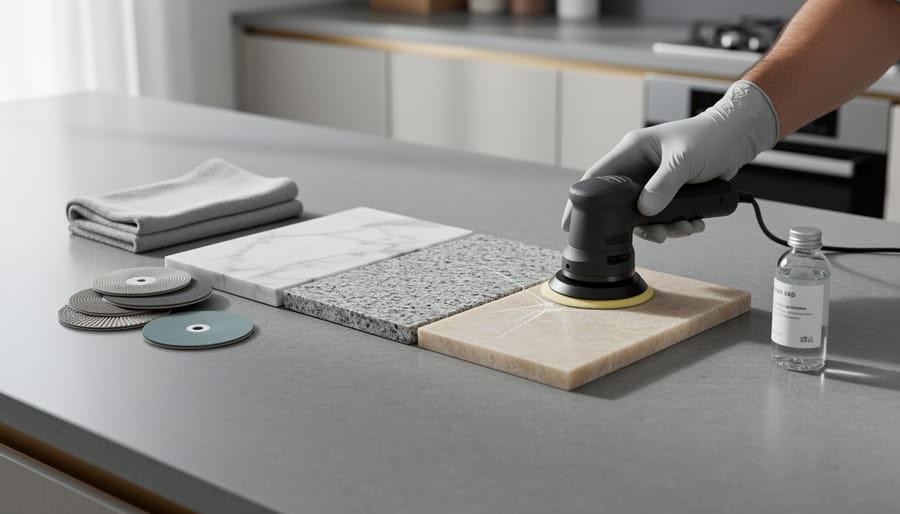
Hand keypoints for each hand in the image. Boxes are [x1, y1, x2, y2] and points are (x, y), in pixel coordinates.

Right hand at [561, 80, 778, 242]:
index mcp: (632, 151)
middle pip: (622, 205)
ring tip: (684, 229)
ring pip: (646, 215)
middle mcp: (639, 168)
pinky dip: (678, 225)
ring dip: (665, 227)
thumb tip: (646, 210)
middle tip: (655, 236)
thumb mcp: (684, 159)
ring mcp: (654, 182)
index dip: (581, 200)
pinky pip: (665, 216)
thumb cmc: (710, 136)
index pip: (597, 177)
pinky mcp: (670, 193)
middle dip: (639, 225)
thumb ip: (664, 185)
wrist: (738, 138)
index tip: (570, 223)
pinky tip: (694, 223)